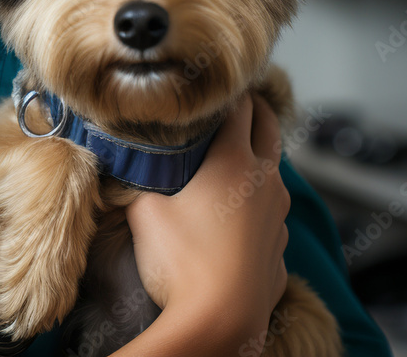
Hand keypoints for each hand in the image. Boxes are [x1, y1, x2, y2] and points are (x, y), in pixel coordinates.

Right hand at [123, 93, 288, 341]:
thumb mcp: (144, 209)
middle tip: (236, 101)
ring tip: (234, 155)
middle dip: (255, 109)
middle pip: (271, 127)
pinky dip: (259, 199)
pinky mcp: (280, 248)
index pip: (240, 106)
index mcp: (234, 160)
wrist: (219, 323)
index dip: (228, 91)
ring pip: (275, 171)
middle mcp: (265, 180)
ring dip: (260, 155)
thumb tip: (126, 162)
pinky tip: (237, 211)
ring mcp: (277, 216)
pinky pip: (273, 211)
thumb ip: (140, 178)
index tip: (216, 83)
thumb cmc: (181, 260)